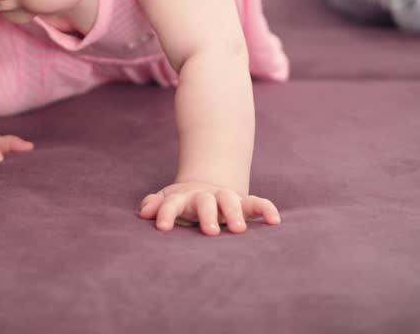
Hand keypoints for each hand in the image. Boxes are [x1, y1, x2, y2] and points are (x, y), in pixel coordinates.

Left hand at [139, 182, 281, 235]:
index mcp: (183, 198)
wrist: (207, 187)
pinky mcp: (245, 202)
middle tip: (210, 232)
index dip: (166, 213)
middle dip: (208, 215)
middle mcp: (205, 196)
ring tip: (238, 231)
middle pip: (205, 201)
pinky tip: (275, 221)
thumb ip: (155, 205)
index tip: (162, 228)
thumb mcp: (166, 201)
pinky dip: (266, 209)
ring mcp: (226, 197)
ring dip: (235, 212)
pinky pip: (258, 202)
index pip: (172, 203)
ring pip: (231, 200)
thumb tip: (144, 211)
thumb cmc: (182, 202)